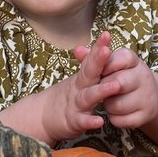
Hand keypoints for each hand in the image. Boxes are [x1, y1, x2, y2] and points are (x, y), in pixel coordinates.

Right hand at [0, 32, 121, 144]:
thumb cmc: (67, 96)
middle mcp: (79, 88)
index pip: (91, 60)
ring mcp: (76, 104)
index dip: (98, 47)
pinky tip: (100, 122)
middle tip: (107, 50)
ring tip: (115, 85)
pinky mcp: (73, 122)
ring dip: (101, 91)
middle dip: (98, 61)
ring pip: (88, 96)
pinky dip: (90, 122)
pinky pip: (82, 122)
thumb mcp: (78, 79)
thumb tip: (87, 44)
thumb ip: (86, 64)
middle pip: (89, 72)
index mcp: (82, 77)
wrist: (42, 117)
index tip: (107, 34)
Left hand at [89, 45, 157, 131]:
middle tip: (104, 88)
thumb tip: (78, 50)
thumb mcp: (110, 66)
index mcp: (133, 61)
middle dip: (105, 89)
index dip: (107, 66)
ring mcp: (146, 97)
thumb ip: (92, 57)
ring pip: (116, 105)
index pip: (120, 59)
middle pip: (117, 83)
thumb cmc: (122, 77)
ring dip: (108, 105)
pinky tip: (117, 112)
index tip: (102, 71)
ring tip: (111, 100)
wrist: (148, 97)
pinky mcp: (145, 116)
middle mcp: (143, 77)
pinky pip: (120, 120)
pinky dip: (114, 118)